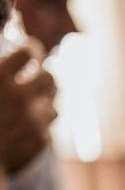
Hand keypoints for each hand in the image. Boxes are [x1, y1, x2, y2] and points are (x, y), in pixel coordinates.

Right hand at [0, 45, 56, 175]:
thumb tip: (5, 60)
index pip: (29, 51)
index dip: (32, 49)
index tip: (31, 50)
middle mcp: (20, 97)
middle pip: (50, 76)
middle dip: (44, 75)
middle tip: (36, 76)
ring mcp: (34, 120)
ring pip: (54, 102)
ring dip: (44, 100)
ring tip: (31, 102)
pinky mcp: (40, 140)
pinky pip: (49, 126)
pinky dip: (40, 123)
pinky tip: (27, 124)